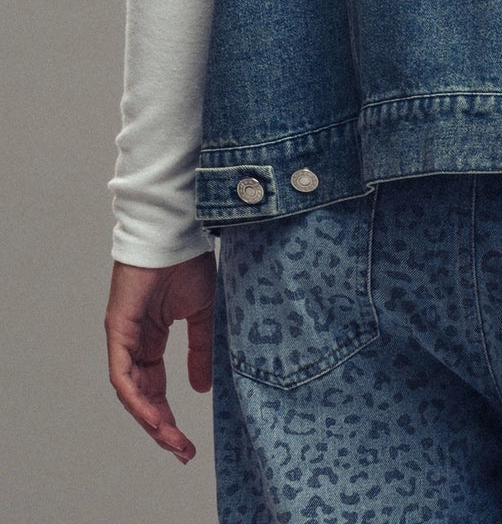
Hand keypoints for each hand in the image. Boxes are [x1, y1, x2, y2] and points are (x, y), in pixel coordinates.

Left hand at [105, 251, 216, 461]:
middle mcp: (134, 342)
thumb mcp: (203, 313)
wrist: (176, 231)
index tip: (186, 441)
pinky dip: (136, 398)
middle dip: (160, 427)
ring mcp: (123, 337)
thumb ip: (201, 350)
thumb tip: (201, 388)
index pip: (155, 388)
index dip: (168, 416)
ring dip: (150, 419)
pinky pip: (122, 373)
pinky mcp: (117, 329)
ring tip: (171, 440)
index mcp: (152, 338)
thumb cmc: (188, 262)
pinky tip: (154, 416)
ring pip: (130, 391)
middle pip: (141, 396)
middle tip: (181, 451)